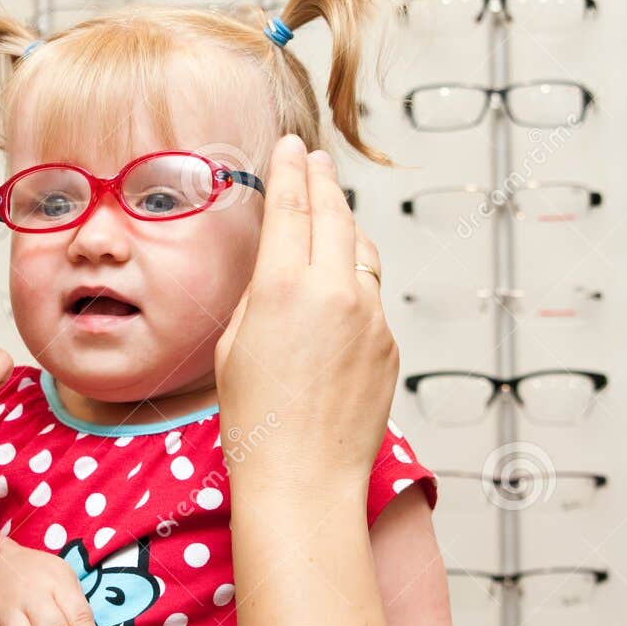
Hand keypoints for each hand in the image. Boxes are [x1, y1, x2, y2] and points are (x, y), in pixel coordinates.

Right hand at [215, 134, 396, 491]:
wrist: (303, 478)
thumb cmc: (254, 421)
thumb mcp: (236, 344)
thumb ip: (262, 295)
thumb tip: (281, 269)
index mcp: (284, 288)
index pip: (291, 208)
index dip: (290, 171)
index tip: (290, 147)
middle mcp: (335, 292)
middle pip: (334, 215)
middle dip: (323, 182)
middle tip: (316, 159)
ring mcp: (371, 317)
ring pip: (361, 252)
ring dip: (345, 226)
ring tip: (331, 211)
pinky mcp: (389, 344)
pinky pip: (371, 297)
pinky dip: (354, 282)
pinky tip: (338, 290)